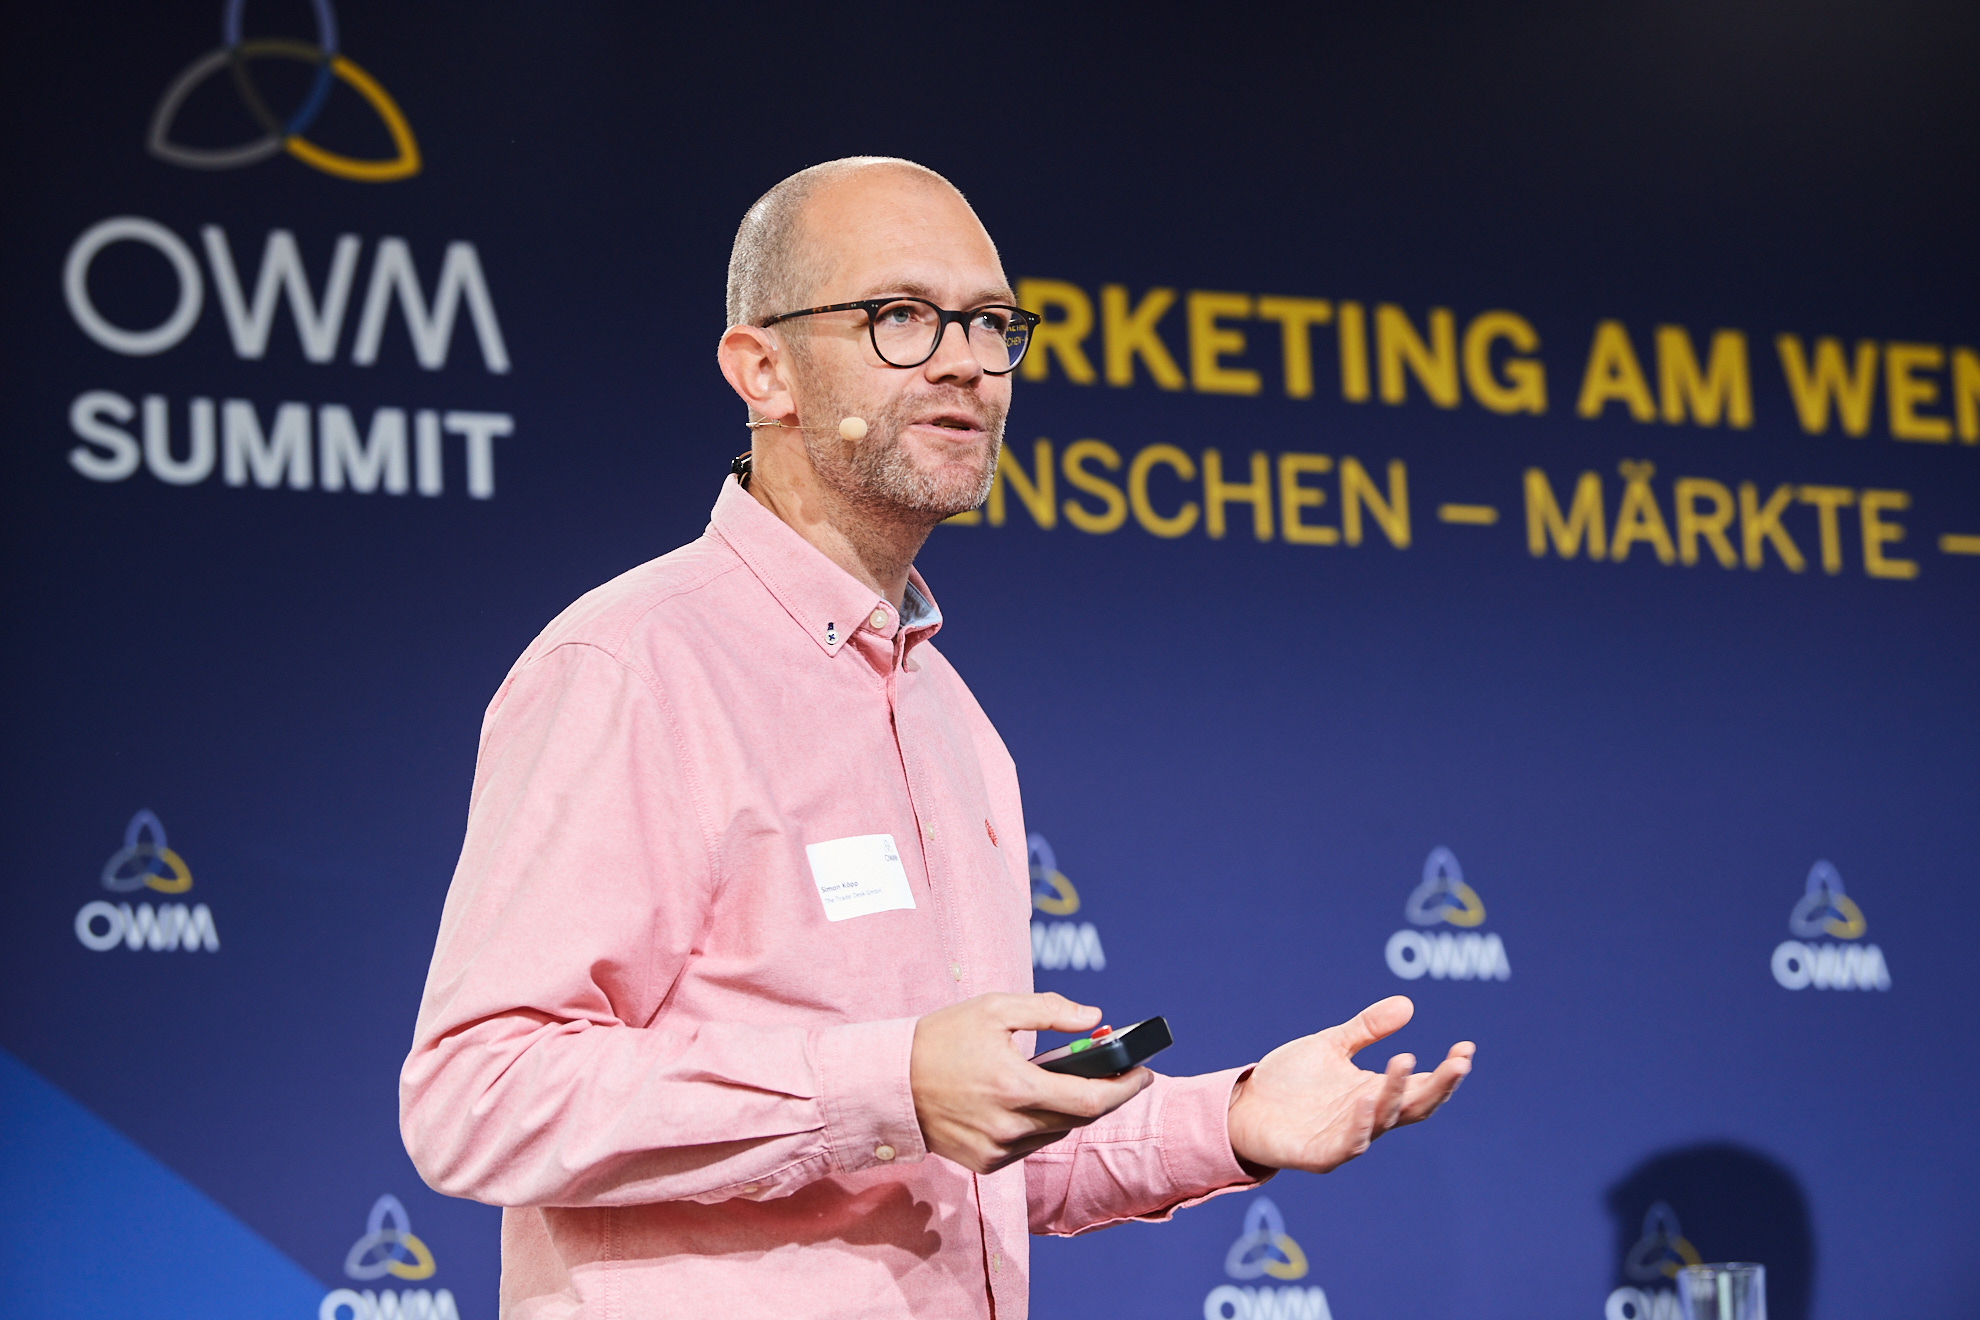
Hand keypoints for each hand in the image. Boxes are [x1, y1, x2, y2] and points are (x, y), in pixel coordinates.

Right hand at [910, 993, 1152, 1174]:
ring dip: (1071, 1109)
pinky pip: (1030, 1145)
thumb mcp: (993, 1009)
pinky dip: (1041, 1124)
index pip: (1090, 1100)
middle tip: (1117, 1071)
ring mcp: (997, 1151)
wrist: (888, 1083)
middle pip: (1080, 1118)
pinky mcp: (985, 1165)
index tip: (1145, 1072)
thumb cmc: (940, 1039)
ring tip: (1072, 1080)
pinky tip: (1033, 1101)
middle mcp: (1010, 1127)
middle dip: (1104, 1094)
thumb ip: (1049, 1011)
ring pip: (1056, 1133)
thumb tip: (1093, 1017)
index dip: (1125, 1088)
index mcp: (1015, 1087)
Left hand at [1226, 995, 1472, 1174]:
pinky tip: (1365, 1098)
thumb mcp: (1331, 1045)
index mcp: (1375, 1092)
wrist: (1244, 1106)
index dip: (1447, 1072)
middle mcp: (1368, 1116)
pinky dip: (1359, 1124)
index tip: (1466, 1048)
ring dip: (1395, 1093)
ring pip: (1383, 1120)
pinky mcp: (1320, 1154)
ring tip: (1404, 1060)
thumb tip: (1408, 1004)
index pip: (1422, 1085)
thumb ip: (1366, 1029)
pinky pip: (1347, 1144)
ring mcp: (1347, 1137)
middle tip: (1459, 1061)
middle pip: (1414, 1106)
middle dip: (1439, 1086)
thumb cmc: (1290, 1080)